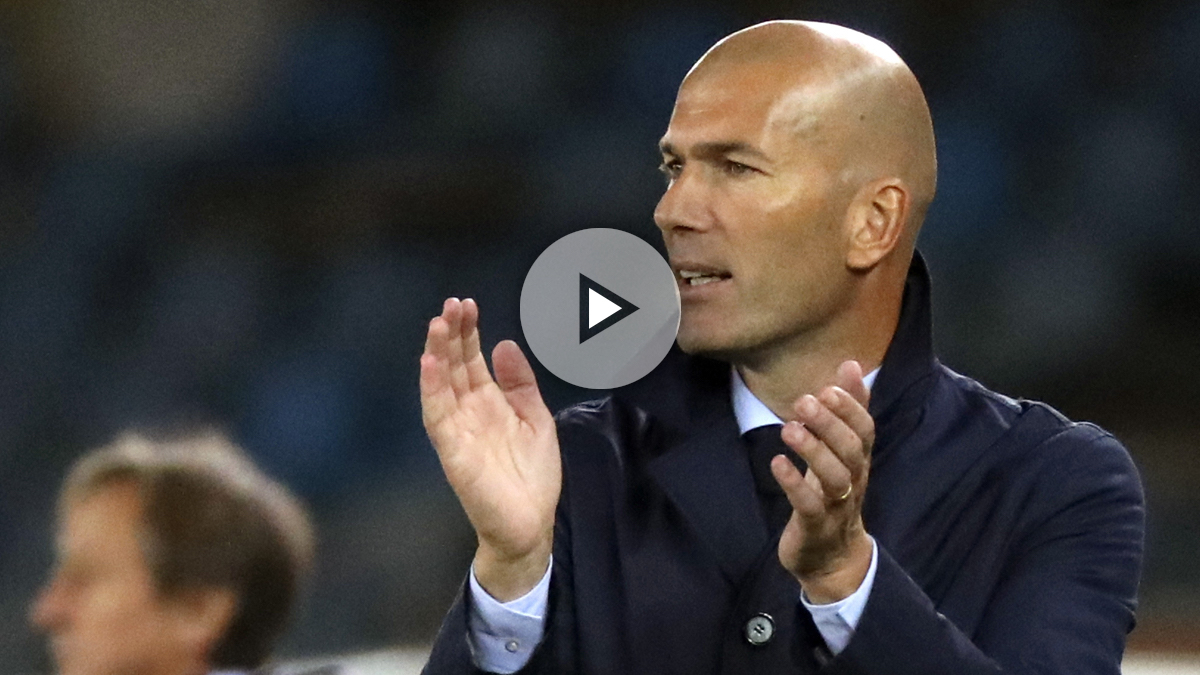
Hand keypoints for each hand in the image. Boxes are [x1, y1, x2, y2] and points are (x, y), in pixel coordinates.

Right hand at [420, 298, 559, 600]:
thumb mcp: (536, 418)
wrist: (531, 524)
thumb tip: (504, 343)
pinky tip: (430, 363)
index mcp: (488, 402)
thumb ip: (520, 383)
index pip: (471, 360)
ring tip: (437, 323)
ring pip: (441, 384)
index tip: (467, 304)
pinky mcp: (453, 450)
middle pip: (454, 365)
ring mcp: (458, 429)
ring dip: (436, 353)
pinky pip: (437, 415)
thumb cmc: (532, 475)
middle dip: (451, 334)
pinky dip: (432, 388)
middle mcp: (468, 411)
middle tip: (451, 303)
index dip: (468, 332)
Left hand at [773, 360, 875, 603]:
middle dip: (831, 423)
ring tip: (788, 428)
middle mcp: (853, 480)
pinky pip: (809, 505)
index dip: (852, 408)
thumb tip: (851, 364)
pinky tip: (777, 463)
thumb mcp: (841, 449)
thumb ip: (847, 408)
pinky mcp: (815, 526)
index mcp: (859, 459)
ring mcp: (837, 505)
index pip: (865, 429)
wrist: (832, 557)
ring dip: (813, 451)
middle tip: (804, 401)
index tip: (829, 387)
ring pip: (835, 477)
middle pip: (852, 450)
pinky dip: (794, 484)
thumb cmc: (833, 492)